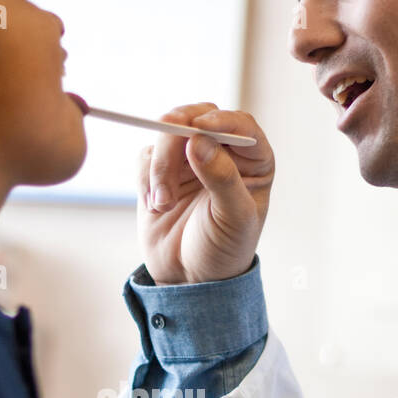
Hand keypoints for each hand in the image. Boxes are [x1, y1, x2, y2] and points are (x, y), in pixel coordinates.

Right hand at [138, 102, 274, 284]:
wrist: (189, 278)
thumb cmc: (223, 250)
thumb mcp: (233, 219)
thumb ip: (222, 178)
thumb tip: (200, 140)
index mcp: (252, 162)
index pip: (240, 126)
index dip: (221, 120)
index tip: (203, 127)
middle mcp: (221, 153)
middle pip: (197, 118)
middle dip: (177, 136)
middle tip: (165, 152)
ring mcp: (188, 159)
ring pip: (166, 134)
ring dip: (159, 167)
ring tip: (162, 203)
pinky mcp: (160, 170)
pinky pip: (146, 156)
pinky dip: (146, 178)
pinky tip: (156, 205)